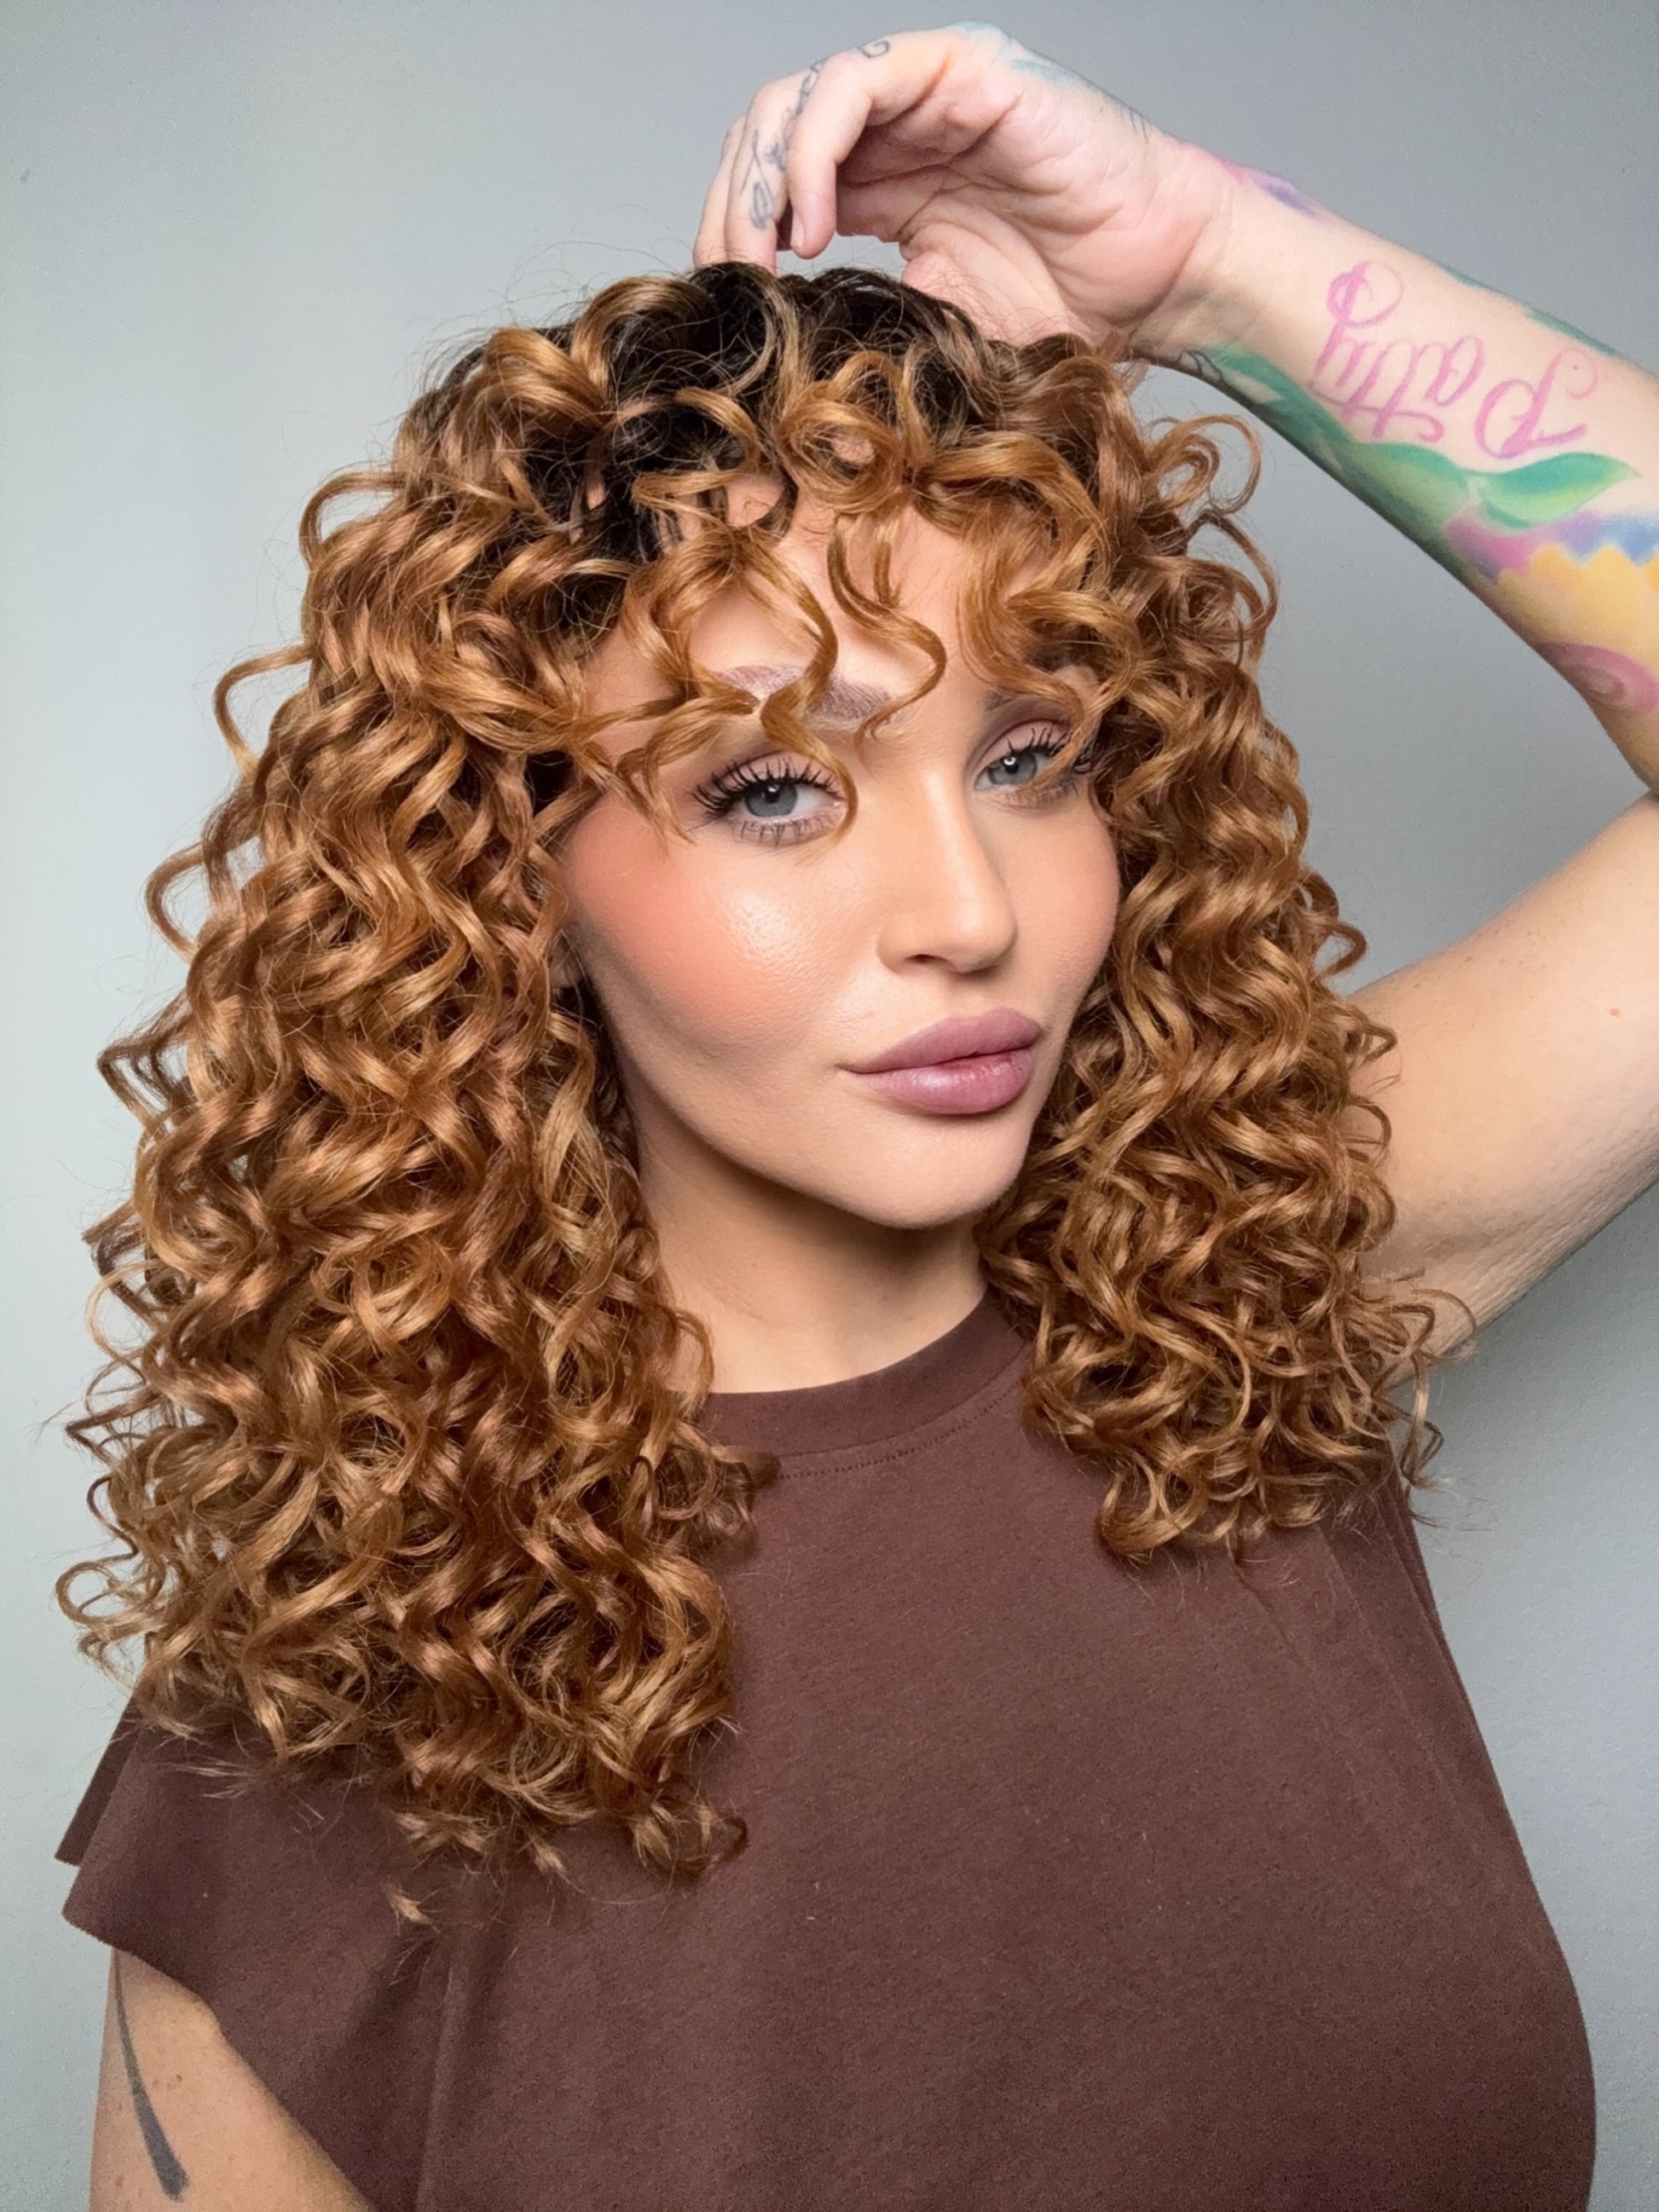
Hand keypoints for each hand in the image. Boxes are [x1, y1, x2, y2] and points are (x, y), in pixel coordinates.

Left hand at [693, 22, 1240, 355]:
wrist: (1159, 278)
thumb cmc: (1070, 307)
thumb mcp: (937, 332)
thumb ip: (861, 322)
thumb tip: (774, 363)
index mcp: (879, 184)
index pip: (771, 187)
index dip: (734, 237)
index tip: (725, 306)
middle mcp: (893, 129)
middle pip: (766, 137)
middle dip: (732, 207)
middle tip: (730, 281)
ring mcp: (924, 92)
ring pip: (794, 102)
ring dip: (761, 180)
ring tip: (764, 256)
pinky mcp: (958, 70)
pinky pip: (852, 85)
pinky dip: (812, 151)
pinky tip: (813, 224)